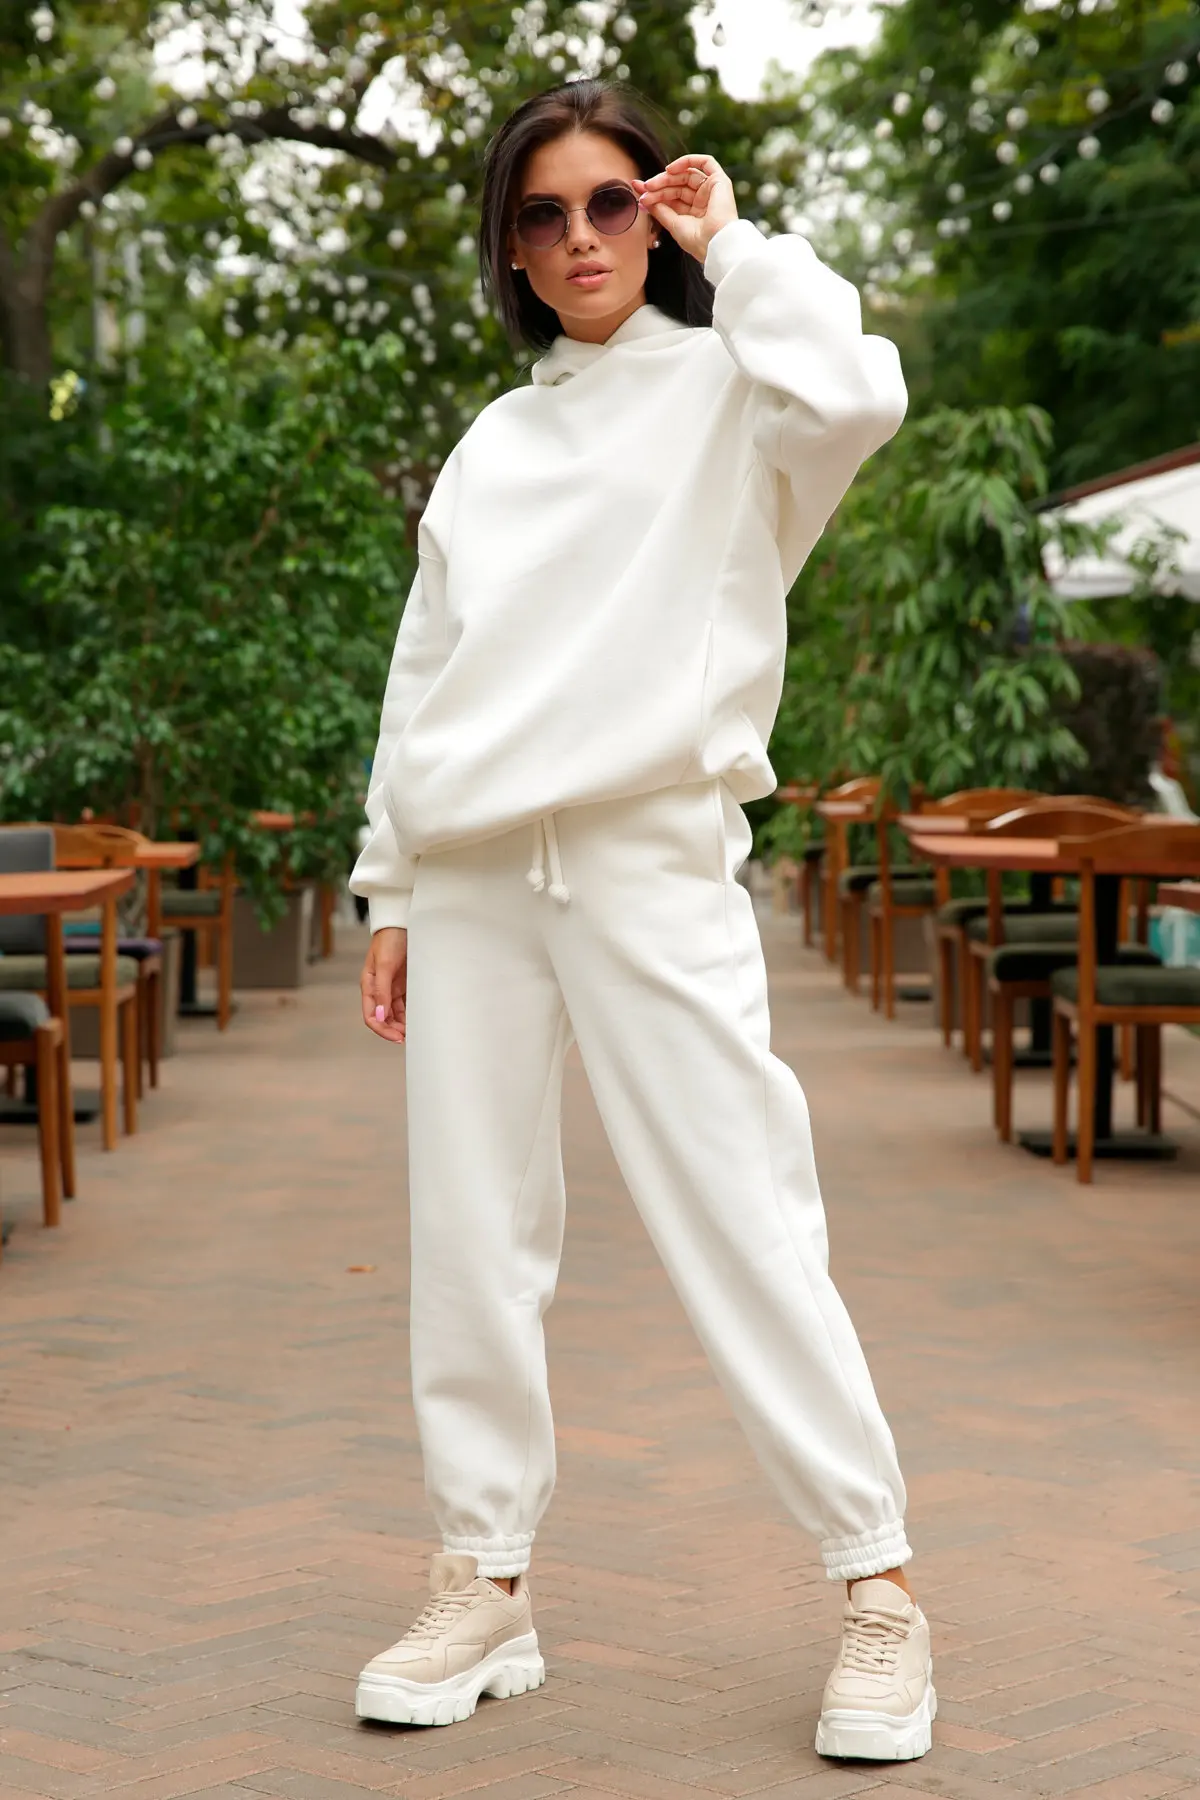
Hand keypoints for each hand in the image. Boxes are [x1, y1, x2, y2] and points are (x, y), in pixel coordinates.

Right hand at [361, 926, 407, 1042]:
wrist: (401, 923)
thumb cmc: (389, 940)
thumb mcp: (384, 965)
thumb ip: (382, 991)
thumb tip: (379, 1016)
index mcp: (369, 986)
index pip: (371, 1016)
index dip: (382, 1029)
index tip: (397, 1037)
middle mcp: (379, 990)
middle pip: (383, 1018)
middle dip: (394, 1029)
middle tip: (410, 1037)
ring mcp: (392, 987)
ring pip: (395, 1013)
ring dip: (403, 1024)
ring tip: (416, 1031)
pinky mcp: (404, 984)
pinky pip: (406, 1004)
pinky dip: (411, 1013)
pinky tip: (419, 1018)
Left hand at [634, 153, 738, 263]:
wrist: (715, 244)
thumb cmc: (697, 241)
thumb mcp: (672, 223)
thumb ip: (659, 209)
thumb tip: (643, 198)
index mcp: (694, 213)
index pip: (672, 197)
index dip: (655, 193)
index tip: (639, 193)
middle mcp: (703, 200)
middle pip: (677, 185)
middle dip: (658, 185)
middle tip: (644, 189)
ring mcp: (711, 190)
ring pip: (686, 174)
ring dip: (666, 177)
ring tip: (651, 185)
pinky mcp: (720, 181)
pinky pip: (705, 162)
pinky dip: (687, 161)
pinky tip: (670, 169)